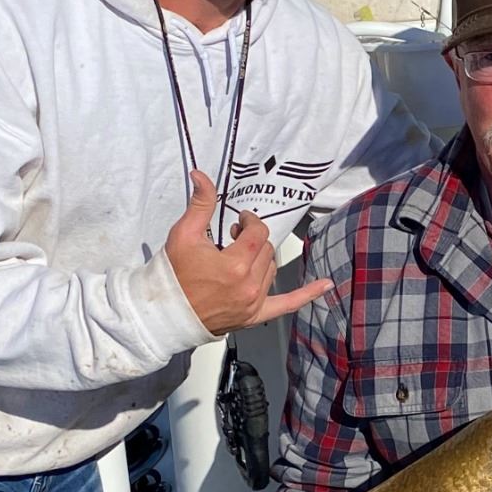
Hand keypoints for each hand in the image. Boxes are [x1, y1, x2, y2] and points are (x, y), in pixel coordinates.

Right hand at [165, 171, 331, 332]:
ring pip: (272, 269)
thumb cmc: (173, 274)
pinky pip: (287, 304)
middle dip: (253, 240)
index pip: (258, 232)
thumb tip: (202, 174)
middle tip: (234, 238)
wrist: (164, 313)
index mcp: (236, 264)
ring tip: (240, 257)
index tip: (238, 220)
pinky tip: (327, 285)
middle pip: (267, 249)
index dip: (250, 222)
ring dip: (261, 259)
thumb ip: (201, 204)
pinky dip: (307, 294)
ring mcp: (254, 303)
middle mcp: (250, 285)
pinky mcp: (255, 316)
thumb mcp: (184, 234)